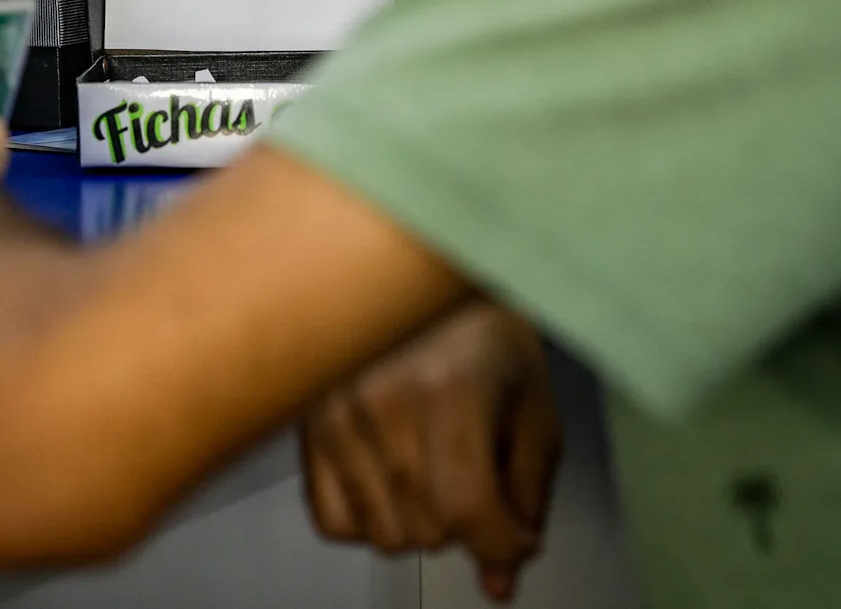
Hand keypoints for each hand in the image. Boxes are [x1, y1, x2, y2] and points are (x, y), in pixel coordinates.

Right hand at [301, 299, 561, 602]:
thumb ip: (526, 493)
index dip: (504, 544)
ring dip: (419, 521)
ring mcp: (337, 414)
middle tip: (478, 475)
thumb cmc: (481, 330)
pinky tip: (393, 480)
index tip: (516, 537)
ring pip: (382, 534)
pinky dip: (369, 518)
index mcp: (449, 388)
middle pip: (428, 530)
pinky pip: (332, 519)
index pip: (469, 511)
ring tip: (435, 469)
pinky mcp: (308, 423)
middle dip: (467, 522)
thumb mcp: (532, 406)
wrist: (415, 268)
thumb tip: (503, 573)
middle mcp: (383, 401)